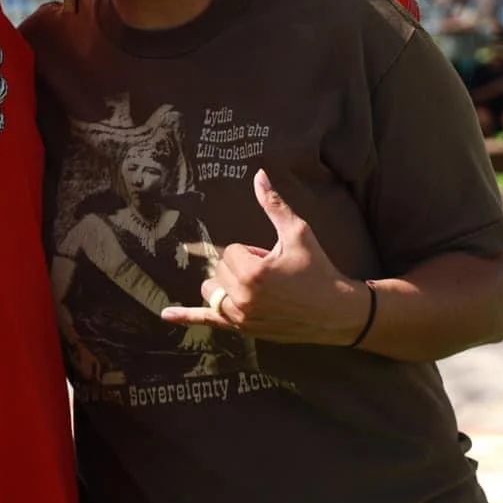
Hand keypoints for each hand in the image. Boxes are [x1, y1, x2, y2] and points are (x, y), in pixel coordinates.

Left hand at [161, 170, 365, 345]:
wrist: (335, 312)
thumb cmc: (318, 270)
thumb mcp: (297, 233)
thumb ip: (273, 205)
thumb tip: (259, 174)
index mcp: (253, 273)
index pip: (231, 251)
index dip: (252, 252)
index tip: (274, 261)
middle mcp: (243, 298)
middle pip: (220, 270)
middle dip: (242, 268)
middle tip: (272, 275)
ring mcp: (240, 317)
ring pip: (213, 290)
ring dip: (227, 285)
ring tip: (256, 288)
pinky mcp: (242, 328)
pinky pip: (207, 321)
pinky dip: (186, 317)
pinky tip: (166, 314)